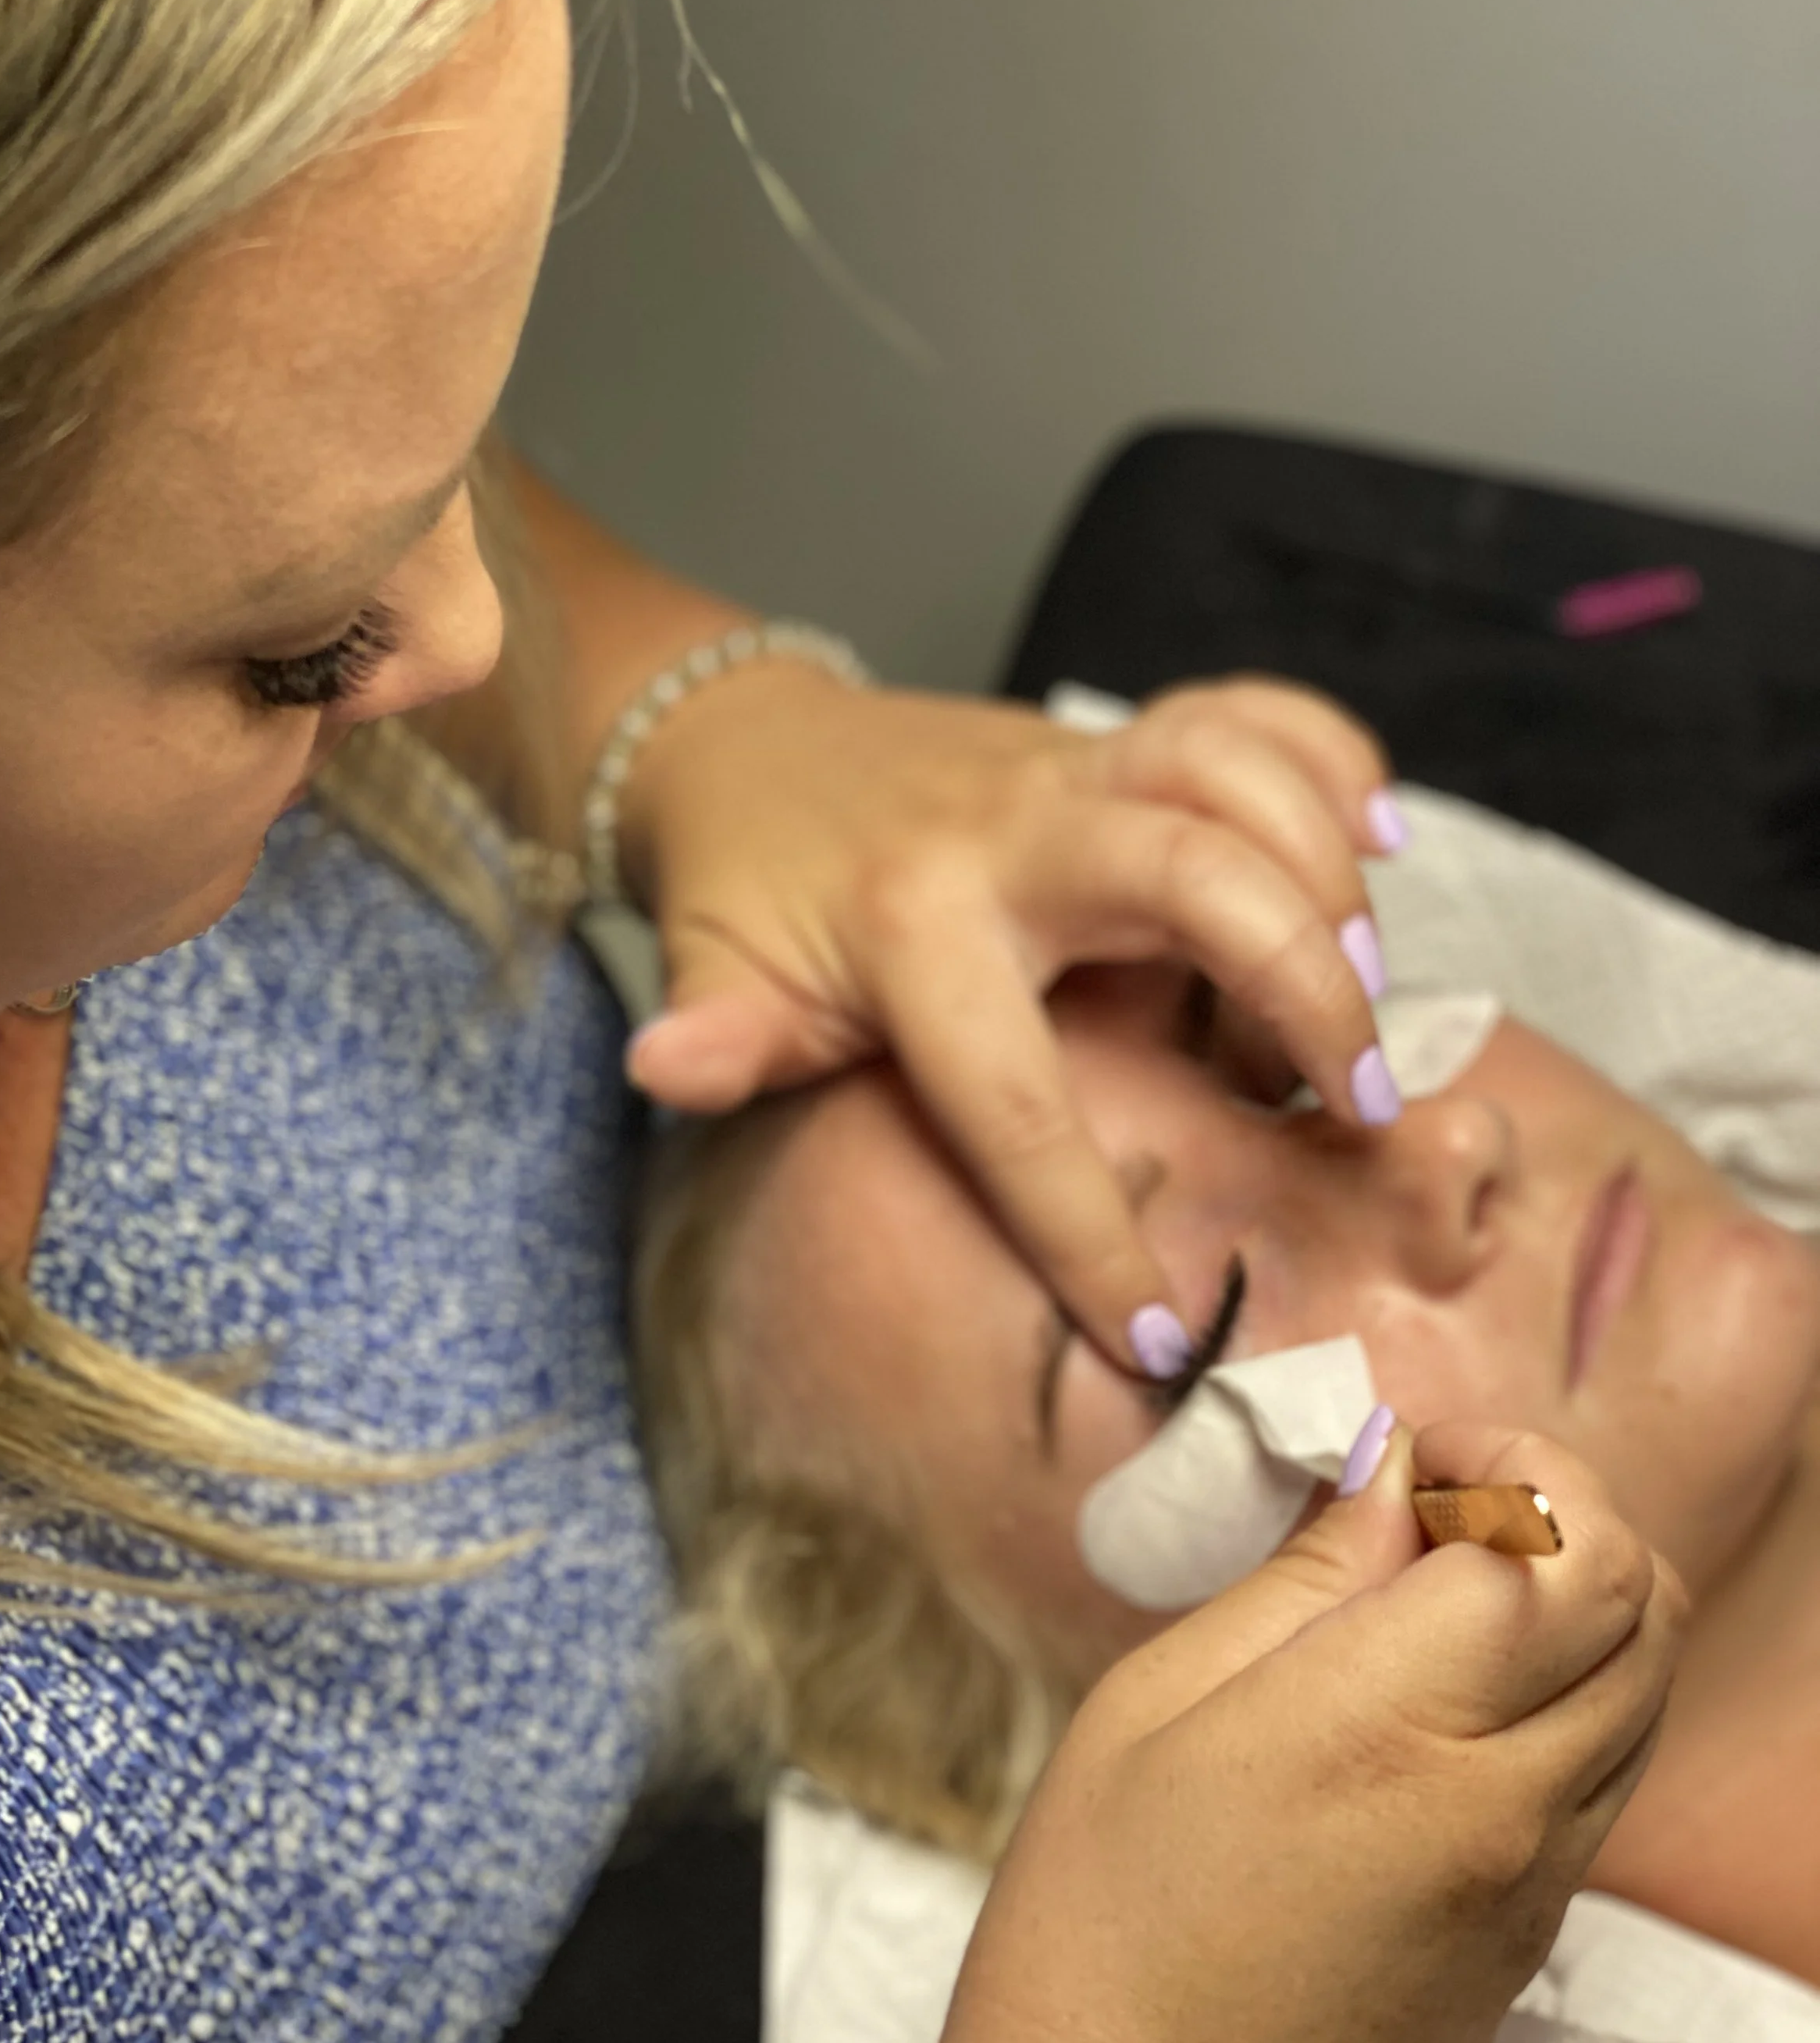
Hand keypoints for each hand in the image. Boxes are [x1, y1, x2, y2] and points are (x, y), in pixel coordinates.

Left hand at [623, 666, 1400, 1370]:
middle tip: (1360, 1106)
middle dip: (1299, 988)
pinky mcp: (1113, 735)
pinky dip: (1328, 755)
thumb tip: (665, 1068)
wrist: (749, 747)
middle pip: (1193, 878)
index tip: (1154, 1333)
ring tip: (1373, 987)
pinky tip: (1376, 838)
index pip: (1018, 1099)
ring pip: (1234, 773)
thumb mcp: (719, 976)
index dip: (1087, 1226)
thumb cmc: (748, 893)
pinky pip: (1248, 709)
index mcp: (913, 927)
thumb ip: (713, 1039)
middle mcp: (1011, 834)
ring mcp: (1070, 769)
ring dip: (1326, 873)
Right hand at [852, 1421, 1682, 2042]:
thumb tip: (1391, 1477)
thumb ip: (1300, 1584)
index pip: (1564, 1540)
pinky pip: (1599, 1788)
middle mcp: (1502, 1810)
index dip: (1508, 1462)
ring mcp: (1533, 1896)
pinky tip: (1433, 1714)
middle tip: (1431, 1514)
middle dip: (1562, 1515)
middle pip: (1642, 1605)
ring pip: (1642, 1695)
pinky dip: (1561, 1705)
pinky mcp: (1529, 1956)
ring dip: (1574, 1610)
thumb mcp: (1150, 1711)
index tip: (1411, 1461)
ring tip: (1432, 1608)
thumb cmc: (1092, 1939)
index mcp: (1390, 1731)